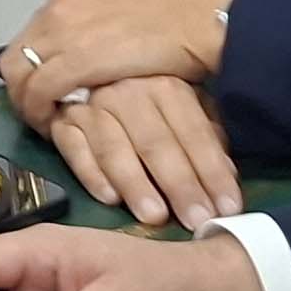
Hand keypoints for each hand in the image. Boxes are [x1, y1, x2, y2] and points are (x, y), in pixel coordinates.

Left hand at [3, 0, 226, 123]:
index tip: (41, 92)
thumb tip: (84, 53)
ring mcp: (64, 34)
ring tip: (46, 123)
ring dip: (27, 105)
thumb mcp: (119, 15)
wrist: (196, 22)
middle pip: (16, 57)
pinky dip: (40, 112)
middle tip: (38, 113)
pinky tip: (54, 127)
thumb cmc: (171, 21)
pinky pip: (40, 91)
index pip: (28, 38)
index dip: (30, 71)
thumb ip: (94, 30)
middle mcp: (58, 12)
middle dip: (21, 89)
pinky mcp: (76, 60)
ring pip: (21, 75)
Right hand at [51, 77, 242, 229]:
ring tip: (155, 216)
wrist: (89, 70)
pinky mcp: (62, 121)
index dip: (212, 172)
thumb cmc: (148, 98)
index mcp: (166, 86)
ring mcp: (92, 105)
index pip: (194, 133)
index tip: (228, 207)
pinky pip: (74, 149)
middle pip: (156, 143)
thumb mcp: (186, 103)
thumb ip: (207, 135)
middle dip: (179, 185)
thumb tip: (228, 175)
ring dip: (135, 184)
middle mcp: (128, 92)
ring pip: (115, 148)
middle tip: (196, 220)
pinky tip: (109, 198)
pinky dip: (91, 174)